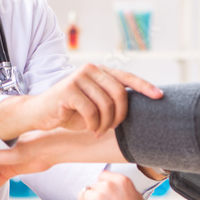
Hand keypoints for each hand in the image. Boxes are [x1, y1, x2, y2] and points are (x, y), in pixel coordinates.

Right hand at [1, 64, 161, 137]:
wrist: (39, 113)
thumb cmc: (69, 111)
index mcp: (100, 71)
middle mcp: (91, 69)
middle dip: (120, 115)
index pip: (127, 77)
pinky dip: (94, 125)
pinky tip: (90, 130)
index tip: (160, 96)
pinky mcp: (69, 90)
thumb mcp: (94, 104)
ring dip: (106, 123)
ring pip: (106, 104)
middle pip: (119, 94)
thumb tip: (138, 107)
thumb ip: (111, 101)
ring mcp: (79, 77)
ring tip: (99, 130)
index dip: (145, 87)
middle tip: (112, 128)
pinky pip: (91, 111)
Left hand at [76, 171, 151, 199]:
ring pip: (83, 196)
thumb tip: (113, 187)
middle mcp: (109, 186)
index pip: (102, 176)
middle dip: (96, 197)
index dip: (102, 186)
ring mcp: (99, 197)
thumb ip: (122, 189)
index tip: (104, 193)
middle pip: (92, 186)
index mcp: (122, 181)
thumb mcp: (136, 197)